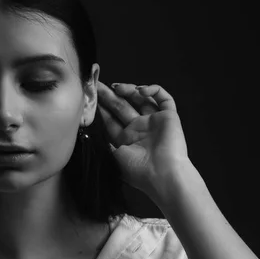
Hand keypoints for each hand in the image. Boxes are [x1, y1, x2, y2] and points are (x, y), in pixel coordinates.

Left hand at [96, 81, 189, 202]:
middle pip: (122, 106)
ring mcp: (154, 122)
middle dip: (109, 95)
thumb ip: (103, 143)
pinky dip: (154, 91)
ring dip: (129, 90)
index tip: (90, 97)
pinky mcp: (169, 117)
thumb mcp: (113, 157)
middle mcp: (139, 129)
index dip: (101, 108)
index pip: (110, 119)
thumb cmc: (138, 170)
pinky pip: (164, 99)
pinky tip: (141, 91)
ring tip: (118, 88)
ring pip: (141, 99)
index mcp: (125, 140)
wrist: (163, 174)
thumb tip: (91, 132)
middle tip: (98, 84)